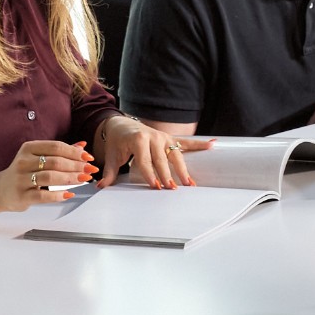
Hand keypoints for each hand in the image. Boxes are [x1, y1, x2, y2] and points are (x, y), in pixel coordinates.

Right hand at [0, 140, 96, 215]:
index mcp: (29, 148)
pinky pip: (42, 196)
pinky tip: (69, 194)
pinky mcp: (21, 196)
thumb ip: (60, 152)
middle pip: (55, 161)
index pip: (56, 147)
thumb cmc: (23, 173)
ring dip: (70, 178)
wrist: (0, 190)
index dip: (74, 152)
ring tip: (84, 179)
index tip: (88, 158)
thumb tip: (83, 145)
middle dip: (76, 166)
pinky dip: (58, 195)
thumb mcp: (38, 158)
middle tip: (90, 170)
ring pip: (50, 177)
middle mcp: (23, 162)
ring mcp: (20, 179)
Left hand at [95, 113, 211, 188]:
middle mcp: (153, 136)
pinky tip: (212, 144)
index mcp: (138, 139)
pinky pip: (186, 142)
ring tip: (189, 183)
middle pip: (162, 160)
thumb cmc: (117, 142)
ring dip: (183, 169)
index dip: (150, 174)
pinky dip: (199, 143)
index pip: (145, 160)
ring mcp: (163, 137)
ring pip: (175, 155)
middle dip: (167, 175)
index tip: (155, 187)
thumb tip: (102, 186)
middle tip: (172, 189)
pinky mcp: (170, 139)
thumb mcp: (111, 156)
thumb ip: (109, 172)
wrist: (121, 125)